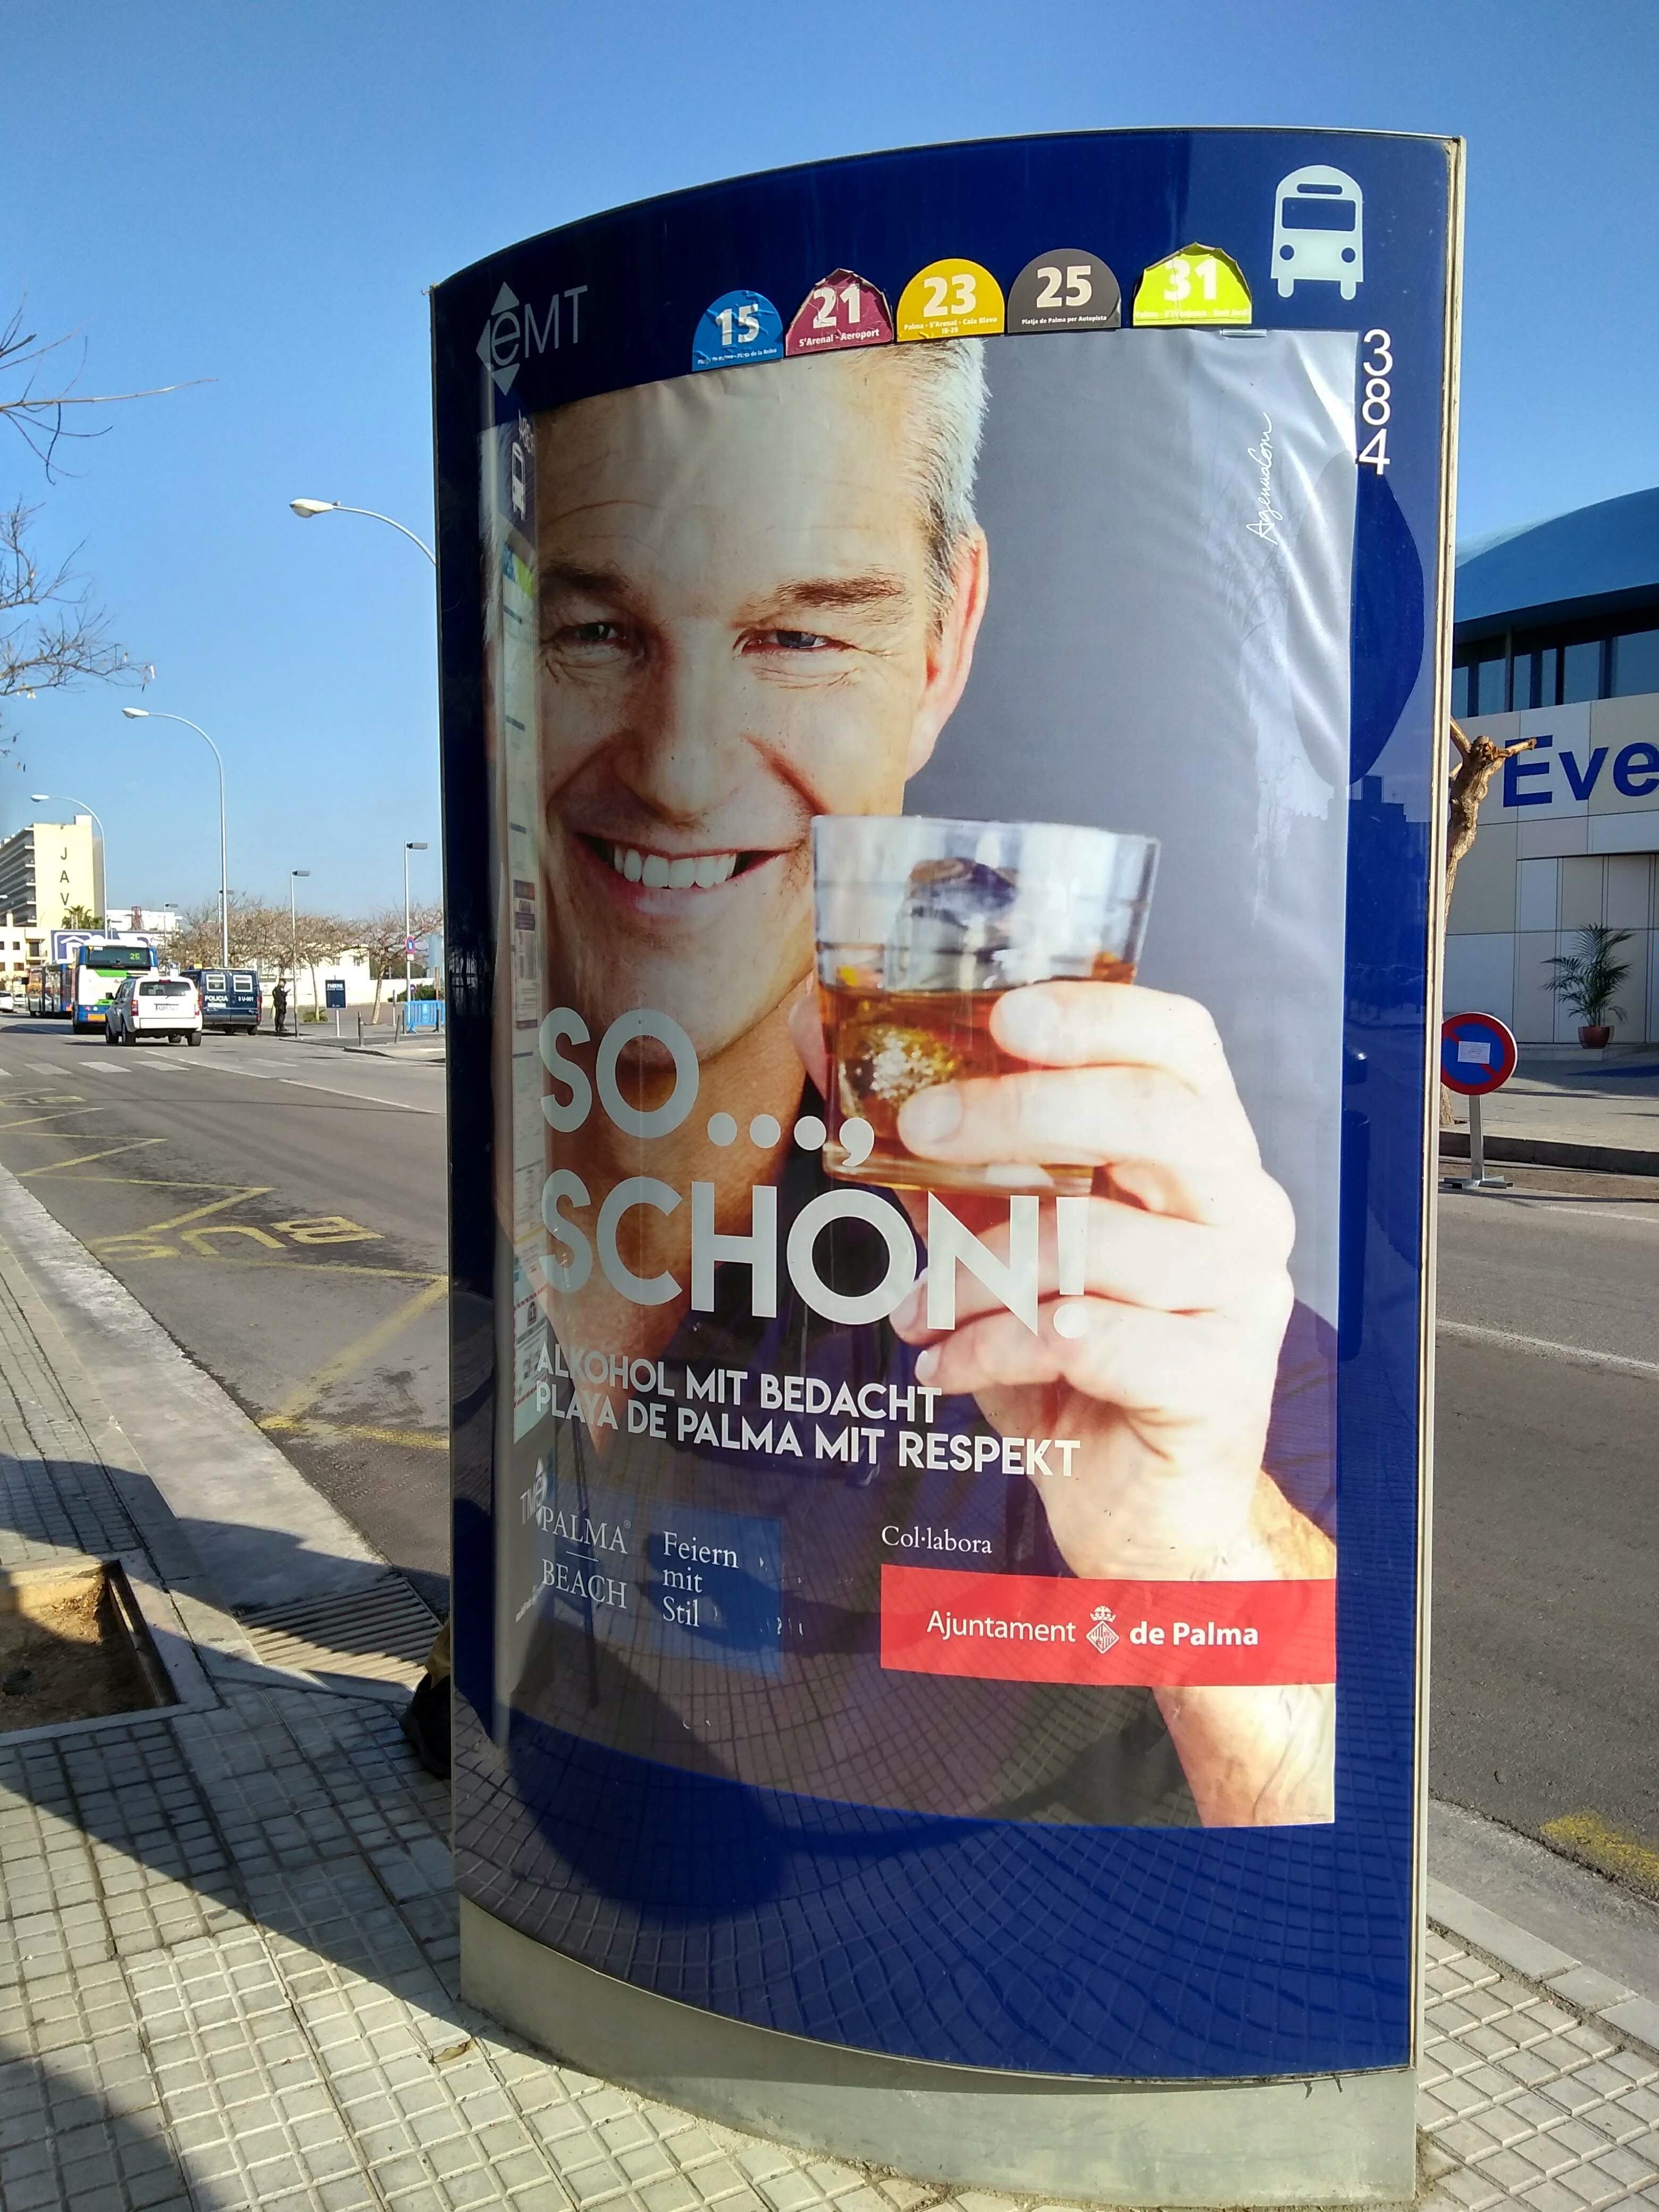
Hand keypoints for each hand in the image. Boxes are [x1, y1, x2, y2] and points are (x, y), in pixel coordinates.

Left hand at [886, 980, 1300, 1583]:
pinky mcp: (1218, 1379)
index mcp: (1202, 1151)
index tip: (1002, 1014)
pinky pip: (1082, 1336)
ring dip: (972, 1271)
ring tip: (910, 1307)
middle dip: (1020, 1111)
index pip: (1178, 1041)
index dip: (1097, 1013)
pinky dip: (990, 1348)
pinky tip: (945, 1368)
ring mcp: (1243, 1294)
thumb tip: (819, 1037)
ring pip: (1095, 1239)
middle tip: (916, 1131)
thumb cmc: (1071, 1357)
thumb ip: (933, 1149)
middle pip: (1151, 1116)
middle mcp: (1244, 1207)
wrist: (1138, 1506)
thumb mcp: (992, 1239)